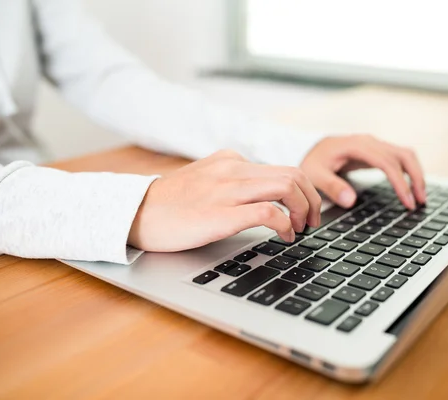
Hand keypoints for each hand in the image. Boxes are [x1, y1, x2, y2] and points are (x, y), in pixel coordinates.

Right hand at [128, 150, 321, 251]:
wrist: (135, 212)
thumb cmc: (171, 204)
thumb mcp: (207, 179)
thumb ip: (235, 181)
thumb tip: (267, 197)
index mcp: (231, 160)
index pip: (284, 168)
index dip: (305, 191)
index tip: (307, 210)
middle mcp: (233, 169)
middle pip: (293, 175)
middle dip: (313, 200)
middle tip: (312, 222)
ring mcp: (227, 190)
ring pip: (287, 187)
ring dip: (304, 210)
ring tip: (301, 229)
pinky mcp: (221, 214)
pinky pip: (268, 212)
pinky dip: (285, 224)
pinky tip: (284, 236)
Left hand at [300, 135, 425, 209]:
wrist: (311, 151)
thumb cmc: (312, 163)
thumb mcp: (314, 176)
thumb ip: (331, 186)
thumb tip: (351, 200)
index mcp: (355, 145)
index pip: (386, 162)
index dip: (400, 182)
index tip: (407, 201)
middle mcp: (368, 141)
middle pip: (402, 155)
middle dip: (415, 178)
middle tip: (420, 202)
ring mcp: (374, 145)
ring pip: (405, 155)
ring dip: (416, 174)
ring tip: (420, 198)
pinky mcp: (376, 151)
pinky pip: (398, 159)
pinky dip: (408, 172)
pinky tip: (410, 188)